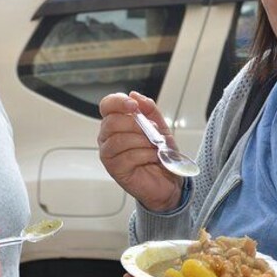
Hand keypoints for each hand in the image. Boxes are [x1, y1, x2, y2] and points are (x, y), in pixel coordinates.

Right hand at [98, 91, 183, 210]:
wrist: (169, 181)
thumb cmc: (161, 154)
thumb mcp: (160, 127)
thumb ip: (149, 110)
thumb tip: (135, 95)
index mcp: (116, 123)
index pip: (107, 105)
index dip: (118, 102)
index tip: (133, 105)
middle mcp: (107, 137)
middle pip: (111, 122)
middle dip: (136, 125)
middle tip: (153, 132)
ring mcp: (109, 154)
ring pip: (118, 140)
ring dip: (142, 141)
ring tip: (155, 146)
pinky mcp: (114, 170)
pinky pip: (126, 156)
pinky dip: (145, 154)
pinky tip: (153, 157)